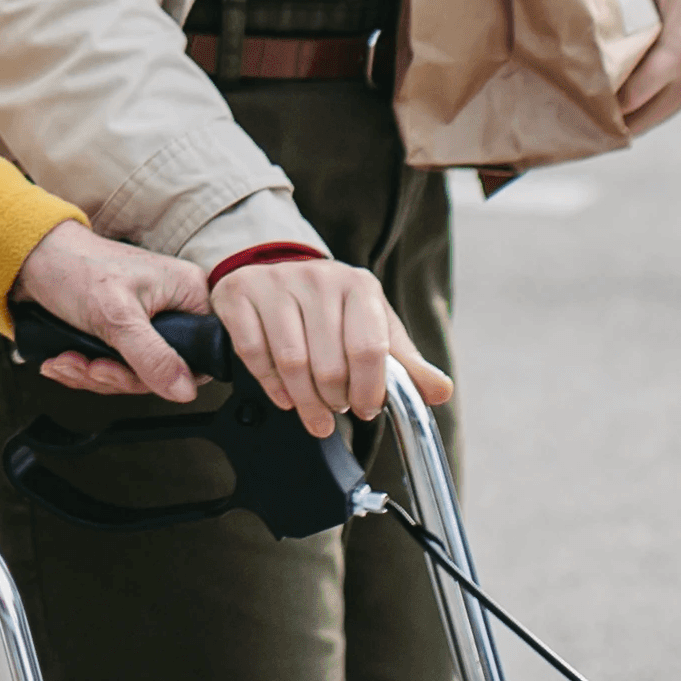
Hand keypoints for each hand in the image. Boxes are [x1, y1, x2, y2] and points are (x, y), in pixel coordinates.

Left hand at [9, 219, 213, 403]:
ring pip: (134, 373)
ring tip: (69, 361)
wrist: (32, 258)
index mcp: (187, 292)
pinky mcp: (123, 331)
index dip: (168, 374)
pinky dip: (86, 370)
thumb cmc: (75, 266)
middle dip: (117, 376)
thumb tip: (185, 390)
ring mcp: (147, 321)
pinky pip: (115, 367)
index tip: (131, 374)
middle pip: (163, 370)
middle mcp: (172, 306)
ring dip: (95, 375)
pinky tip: (65, 360)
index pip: (203, 352)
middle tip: (92, 367)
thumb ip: (152, 356)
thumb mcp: (116, 315)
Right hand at [210, 259, 453, 435]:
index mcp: (358, 285)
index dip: (369, 390)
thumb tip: (440, 391)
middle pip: (329, 364)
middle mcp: (317, 278)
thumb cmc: (333, 307)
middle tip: (337, 409)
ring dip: (305, 401)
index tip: (366, 408)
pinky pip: (254, 353)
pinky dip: (271, 384)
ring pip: (292, 362)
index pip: (369, 349)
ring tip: (314, 410)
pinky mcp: (239, 294)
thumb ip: (406, 363)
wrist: (279, 269)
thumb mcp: (374, 326)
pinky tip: (284, 393)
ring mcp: (275, 283)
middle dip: (335, 401)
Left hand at [570, 0, 680, 134]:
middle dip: (605, 115)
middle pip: (642, 115)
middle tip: (561, 109)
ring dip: (624, 114)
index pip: (634, 93)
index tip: (562, 97)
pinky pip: (668, 102)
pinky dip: (642, 105)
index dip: (598, 100)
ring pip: (656, 114)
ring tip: (579, 109)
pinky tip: (610, 100)